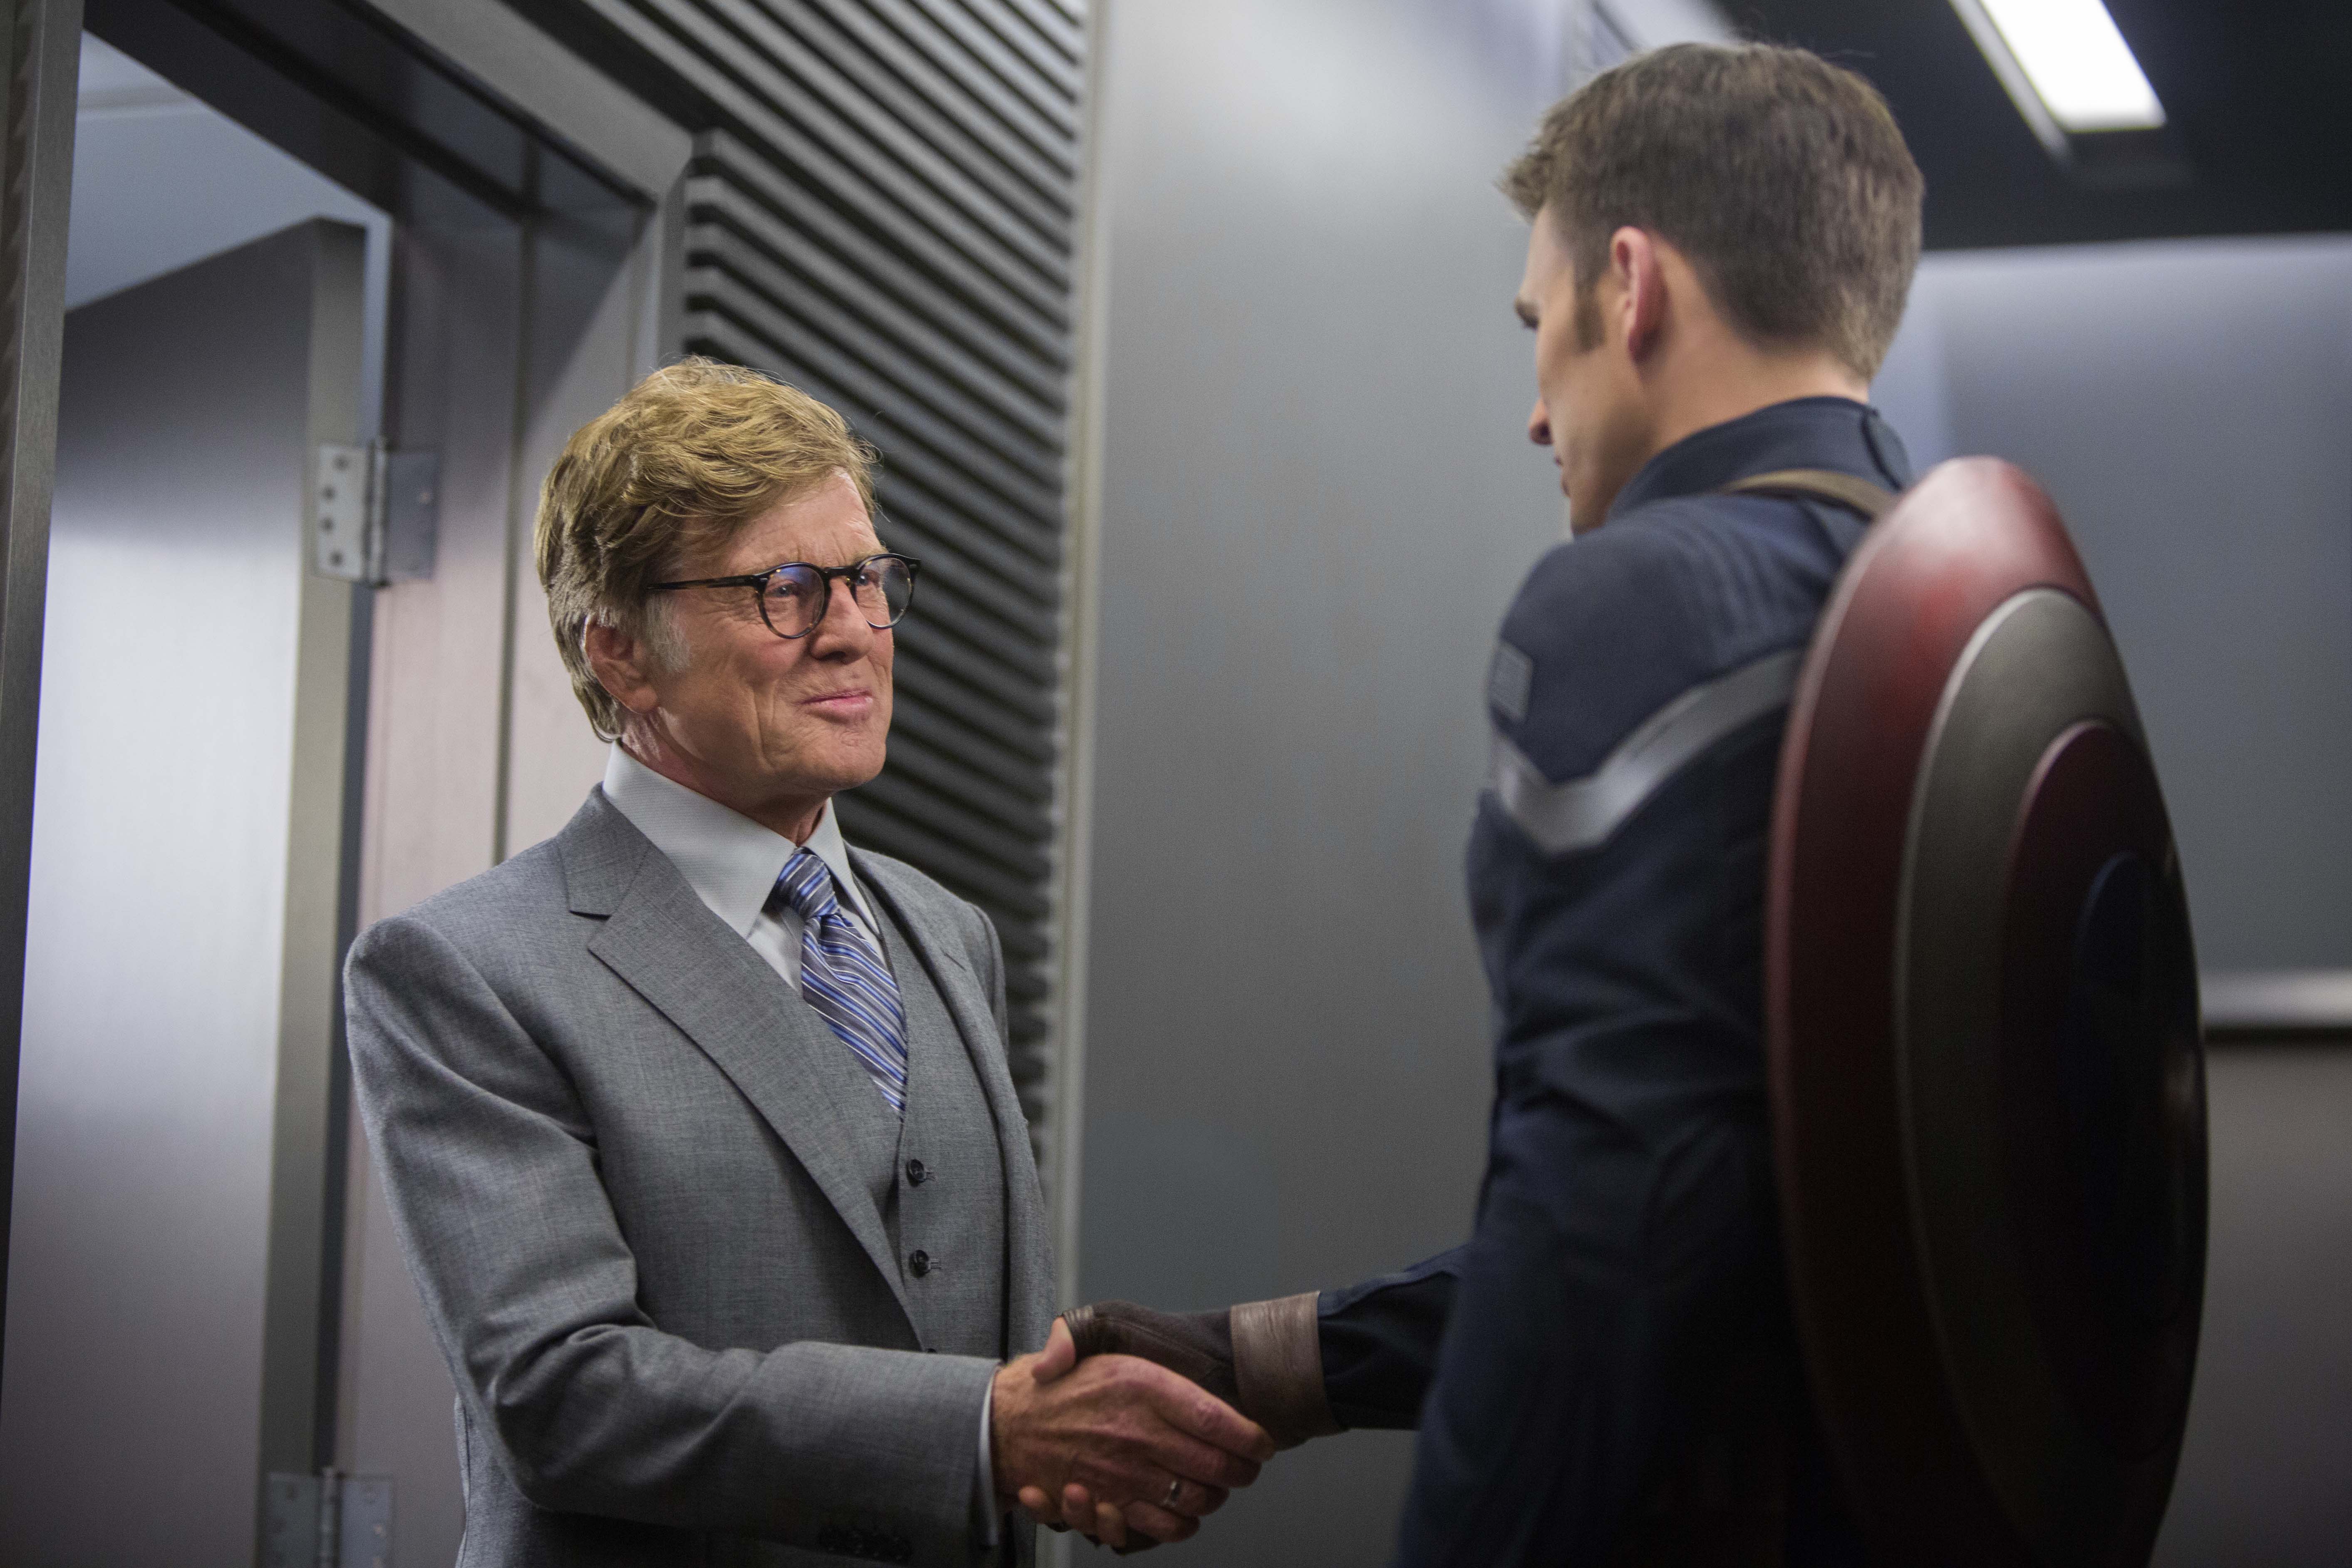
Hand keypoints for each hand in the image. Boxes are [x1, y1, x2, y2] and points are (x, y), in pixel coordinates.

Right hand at [992, 1319, 1273, 1546]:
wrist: (1010, 1425)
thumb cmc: (1062, 1384)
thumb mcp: (1088, 1335)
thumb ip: (1125, 1332)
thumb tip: (1164, 1347)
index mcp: (1141, 1386)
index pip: (1214, 1418)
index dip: (1248, 1436)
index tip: (1263, 1441)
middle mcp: (1137, 1432)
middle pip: (1215, 1465)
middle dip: (1243, 1470)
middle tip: (1249, 1465)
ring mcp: (1124, 1474)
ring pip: (1196, 1498)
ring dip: (1217, 1495)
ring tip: (1221, 1484)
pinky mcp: (1111, 1503)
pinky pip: (1164, 1525)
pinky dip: (1185, 1523)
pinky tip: (1189, 1508)